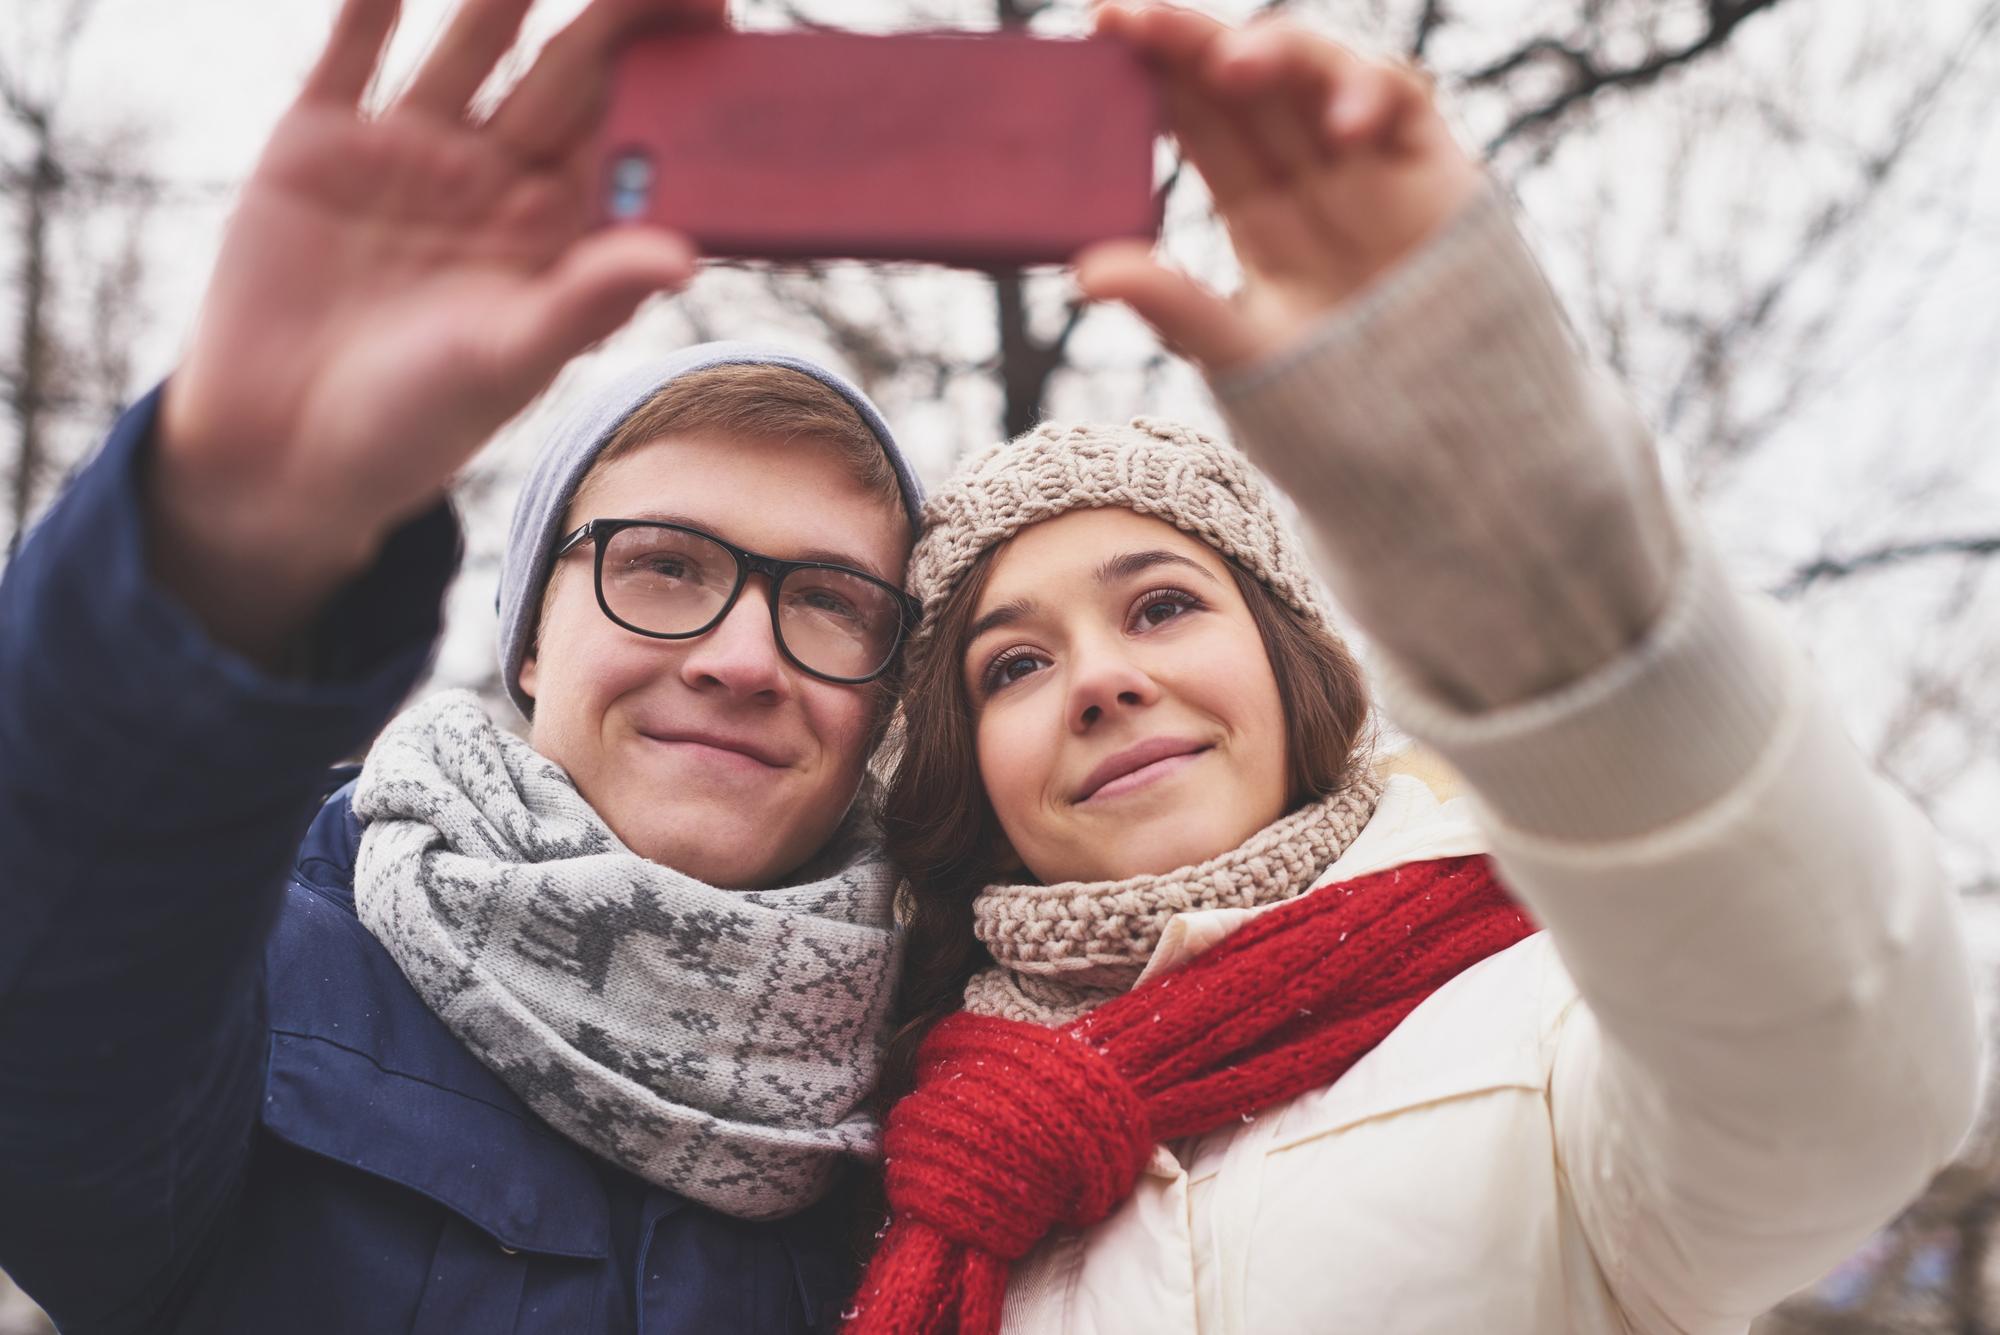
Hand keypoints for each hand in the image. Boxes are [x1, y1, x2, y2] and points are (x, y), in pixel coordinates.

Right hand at [151, 0, 712, 658]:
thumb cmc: (417, 426)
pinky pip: (352, 52)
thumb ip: (588, 301)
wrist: (281, 451)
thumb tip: (685, 257)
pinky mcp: (318, 143)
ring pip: (470, 42)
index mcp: (556, 231)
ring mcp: (408, 152)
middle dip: (614, 8)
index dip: (673, 71)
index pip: (630, 131)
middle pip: (565, 69)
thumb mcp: (509, 363)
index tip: (719, 11)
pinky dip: (370, 3)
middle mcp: (493, 178)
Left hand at [1077, 5, 1484, 373]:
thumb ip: (1172, 305)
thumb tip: (1086, 272)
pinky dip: (1370, 94)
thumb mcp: (1238, 351)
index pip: (1197, 116)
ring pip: (1316, 70)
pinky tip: (1341, 126)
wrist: (1437, 435)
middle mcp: (1308, 172)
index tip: (1101, 29)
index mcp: (1255, 207)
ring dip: (1273, 51)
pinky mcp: (1433, 165)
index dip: (1153, 70)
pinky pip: (1403, 98)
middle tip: (1132, 15)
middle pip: (1246, 79)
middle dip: (1190, 39)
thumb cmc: (1336, 399)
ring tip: (1229, 66)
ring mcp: (1371, 163)